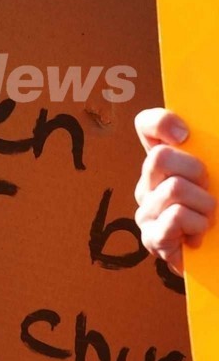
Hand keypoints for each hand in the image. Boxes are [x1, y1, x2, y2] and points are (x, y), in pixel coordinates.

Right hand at [134, 108, 215, 274]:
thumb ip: (214, 152)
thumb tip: (195, 139)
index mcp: (167, 162)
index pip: (147, 126)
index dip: (161, 123)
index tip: (186, 135)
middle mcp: (149, 182)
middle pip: (159, 157)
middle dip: (197, 173)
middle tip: (210, 192)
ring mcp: (147, 211)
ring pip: (174, 188)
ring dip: (205, 206)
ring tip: (208, 220)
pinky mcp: (151, 237)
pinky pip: (175, 217)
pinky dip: (198, 226)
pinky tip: (199, 236)